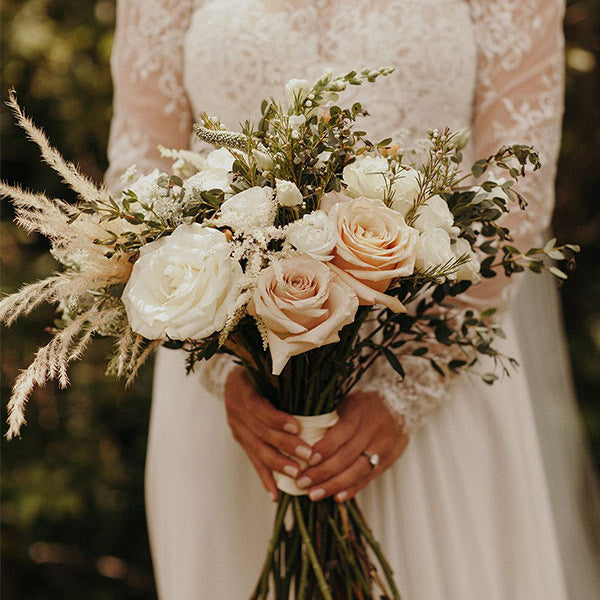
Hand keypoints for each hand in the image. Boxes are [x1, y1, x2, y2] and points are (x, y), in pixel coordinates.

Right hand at [224, 367, 313, 501]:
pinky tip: (276, 494)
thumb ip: (284, 375)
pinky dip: (265, 478)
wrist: (233, 378)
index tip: (297, 427)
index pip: (258, 407)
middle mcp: (235, 410)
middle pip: (260, 432)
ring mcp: (236, 427)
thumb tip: (319, 378)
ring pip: (256, 450)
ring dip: (277, 464)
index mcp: (241, 388)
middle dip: (284, 445)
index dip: (276, 419)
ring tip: (297, 474)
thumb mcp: (267, 367)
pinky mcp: (240, 441)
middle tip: (307, 455)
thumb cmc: (260, 370)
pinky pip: (252, 461)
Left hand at [295, 391, 408, 502]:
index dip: (325, 448)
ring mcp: (384, 445)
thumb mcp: (347, 401)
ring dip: (334, 485)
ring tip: (314, 494)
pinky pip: (370, 477)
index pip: (342, 432)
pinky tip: (337, 497)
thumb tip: (302, 438)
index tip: (308, 460)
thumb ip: (330, 418)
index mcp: (360, 410)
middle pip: (348, 455)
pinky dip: (352, 488)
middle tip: (303, 482)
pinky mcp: (390, 459)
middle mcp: (374, 429)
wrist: (401, 404)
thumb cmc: (364, 404)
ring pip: (358, 470)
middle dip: (323, 472)